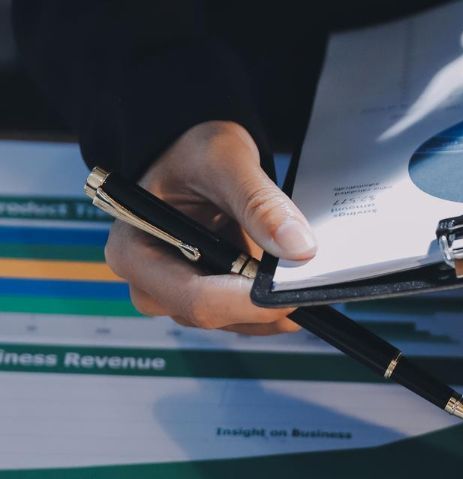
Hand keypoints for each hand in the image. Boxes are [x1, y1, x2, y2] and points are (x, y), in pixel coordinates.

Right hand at [104, 121, 315, 333]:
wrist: (197, 159)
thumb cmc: (194, 153)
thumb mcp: (225, 160)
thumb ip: (259, 202)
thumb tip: (299, 248)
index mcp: (134, 251)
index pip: (194, 297)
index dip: (247, 303)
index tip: (290, 295)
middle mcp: (150, 284)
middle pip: (214, 317)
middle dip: (263, 307)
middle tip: (310, 289)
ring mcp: (179, 298)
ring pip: (234, 323)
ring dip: (272, 309)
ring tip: (306, 281)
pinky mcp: (207, 301)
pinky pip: (245, 318)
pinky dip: (272, 305)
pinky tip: (294, 287)